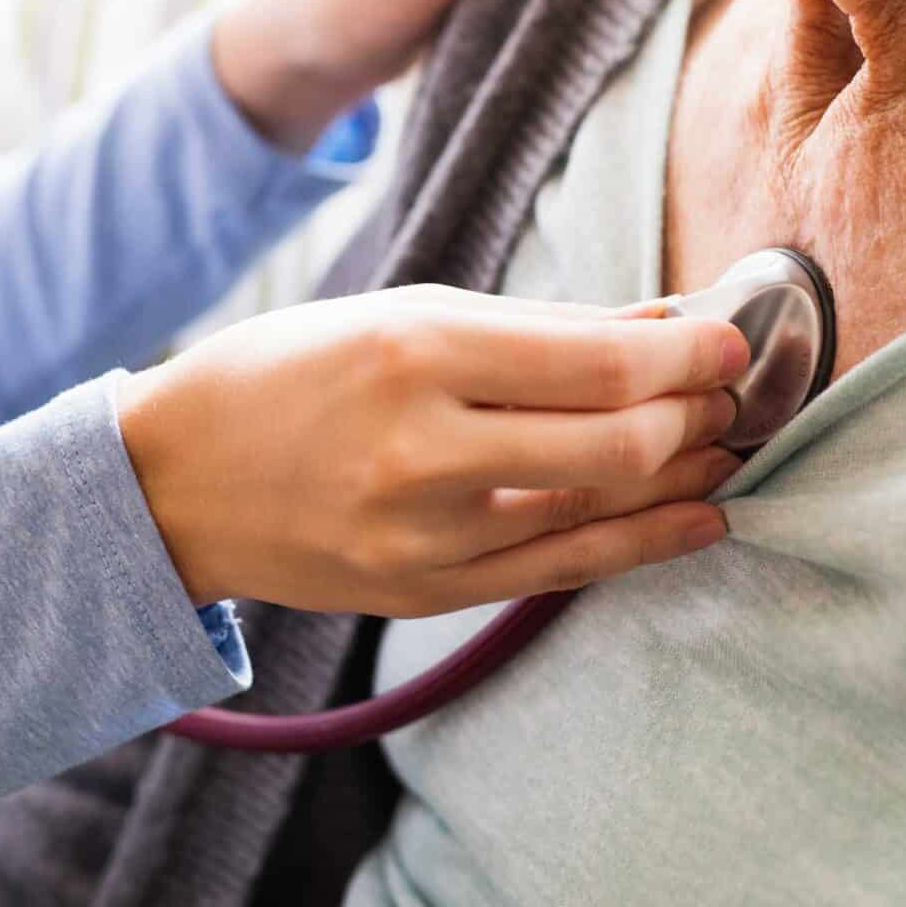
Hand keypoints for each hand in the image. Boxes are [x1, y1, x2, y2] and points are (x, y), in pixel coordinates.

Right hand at [116, 286, 747, 615]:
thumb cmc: (290, 373)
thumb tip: (664, 324)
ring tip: (724, 442)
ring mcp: (425, 535)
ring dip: (685, 474)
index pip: (599, 364)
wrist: (173, 482)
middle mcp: (423, 449)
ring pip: (601, 509)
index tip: (732, 338)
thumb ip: (537, 326)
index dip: (690, 356)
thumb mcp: (402, 313)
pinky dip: (645, 542)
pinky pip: (563, 570)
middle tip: (732, 388)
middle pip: (617, 440)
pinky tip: (698, 518)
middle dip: (697, 412)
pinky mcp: (427, 593)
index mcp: (414, 352)